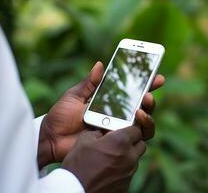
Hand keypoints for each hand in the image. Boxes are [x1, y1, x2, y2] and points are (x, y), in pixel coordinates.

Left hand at [37, 61, 164, 167]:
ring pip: (142, 123)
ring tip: (142, 108)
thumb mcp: (74, 95)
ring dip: (147, 114)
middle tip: (149, 93)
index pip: (130, 92)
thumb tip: (99, 64)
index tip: (155, 74)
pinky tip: (136, 121)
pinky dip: (139, 129)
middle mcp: (117, 115)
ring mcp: (118, 129)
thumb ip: (89, 83)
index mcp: (108, 102)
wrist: (51, 138)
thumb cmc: (61, 116)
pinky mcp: (116, 142)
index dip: (144, 84)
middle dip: (149, 98)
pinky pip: (134, 138)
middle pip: (141, 107)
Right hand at [62, 126, 145, 192]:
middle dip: (132, 141)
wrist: (75, 191)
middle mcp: (129, 157)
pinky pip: (129, 172)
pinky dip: (122, 169)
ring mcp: (129, 172)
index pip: (136, 130)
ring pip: (135, 159)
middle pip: (140, 145)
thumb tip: (102, 131)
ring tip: (111, 157)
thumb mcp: (83, 140)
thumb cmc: (78, 165)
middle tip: (119, 142)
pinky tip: (108, 170)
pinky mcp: (126, 185)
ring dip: (127, 155)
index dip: (129, 128)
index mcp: (120, 142)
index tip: (122, 130)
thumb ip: (97, 131)